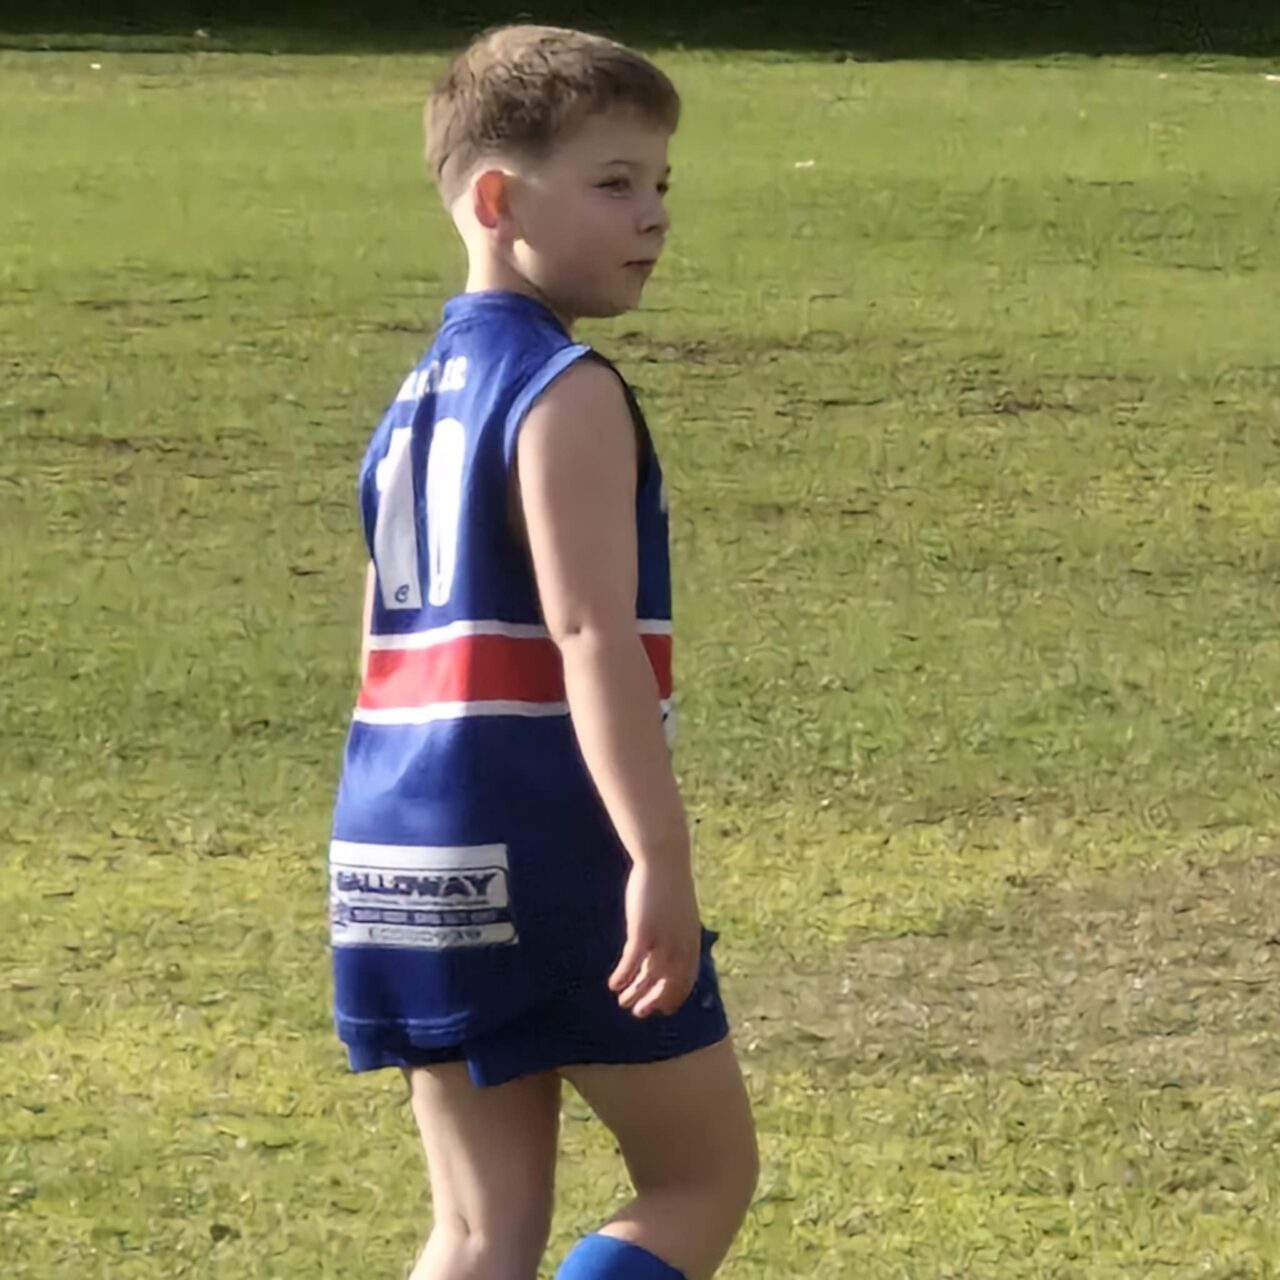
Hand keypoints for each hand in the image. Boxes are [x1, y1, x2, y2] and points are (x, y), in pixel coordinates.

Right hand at [608, 858, 700, 1018]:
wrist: (664, 859)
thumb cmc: (668, 885)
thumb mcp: (676, 915)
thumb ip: (673, 936)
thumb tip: (661, 955)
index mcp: (691, 941)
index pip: (686, 980)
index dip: (674, 998)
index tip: (662, 1010)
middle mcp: (680, 944)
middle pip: (669, 984)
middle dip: (654, 1001)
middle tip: (639, 1012)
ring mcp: (662, 938)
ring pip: (650, 977)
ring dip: (636, 993)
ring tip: (622, 1001)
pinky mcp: (643, 931)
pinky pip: (632, 962)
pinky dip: (623, 976)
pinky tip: (613, 984)